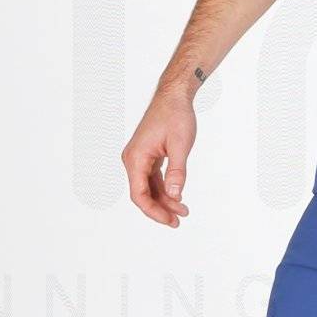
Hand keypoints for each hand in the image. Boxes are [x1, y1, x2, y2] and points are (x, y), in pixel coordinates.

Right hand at [122, 94, 197, 227]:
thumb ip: (177, 172)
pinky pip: (152, 178)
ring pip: (148, 187)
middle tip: (178, 221)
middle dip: (160, 209)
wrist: (173, 96)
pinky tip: (177, 198)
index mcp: (136, 158)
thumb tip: (175, 196)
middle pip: (142, 194)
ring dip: (164, 200)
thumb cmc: (175, 116)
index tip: (170, 220)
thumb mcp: (180, 145)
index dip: (154, 211)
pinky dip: (164, 189)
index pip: (139, 194)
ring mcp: (139, 158)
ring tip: (183, 211)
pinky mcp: (147, 156)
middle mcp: (133, 160)